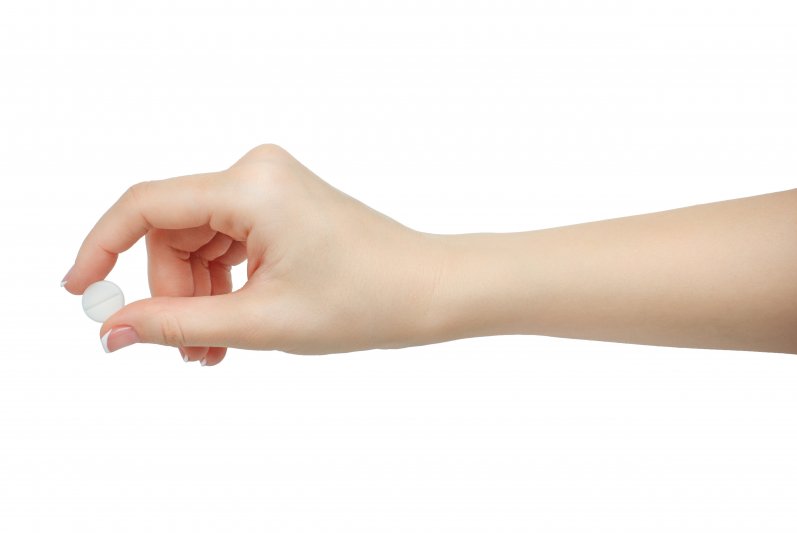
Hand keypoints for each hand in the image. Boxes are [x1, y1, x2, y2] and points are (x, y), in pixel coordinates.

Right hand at [63, 144, 443, 364]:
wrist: (427, 290)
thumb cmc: (363, 301)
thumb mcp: (259, 320)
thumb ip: (178, 325)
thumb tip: (114, 332)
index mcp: (250, 186)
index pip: (145, 207)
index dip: (101, 248)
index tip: (80, 292)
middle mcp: (256, 171)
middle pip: (171, 233)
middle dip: (171, 294)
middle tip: (189, 351)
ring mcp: (269, 185)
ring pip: (197, 243)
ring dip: (197, 297)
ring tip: (213, 352)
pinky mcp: (280, 202)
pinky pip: (226, 241)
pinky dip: (221, 284)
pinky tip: (231, 326)